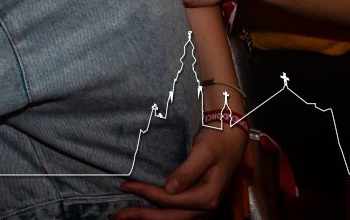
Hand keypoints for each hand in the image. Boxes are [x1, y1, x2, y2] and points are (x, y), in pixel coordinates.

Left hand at [116, 126, 246, 218]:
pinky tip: (145, 212)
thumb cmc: (217, 141)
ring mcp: (203, 208)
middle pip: (169, 216)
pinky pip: (176, 214)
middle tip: (118, 214)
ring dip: (149, 218)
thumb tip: (169, 189)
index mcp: (208, 196)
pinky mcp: (198, 203)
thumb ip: (187, 171)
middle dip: (143, 215)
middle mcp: (206, 207)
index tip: (126, 185)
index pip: (170, 199)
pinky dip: (160, 214)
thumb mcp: (203, 152)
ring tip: (126, 216)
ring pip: (172, 218)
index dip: (146, 193)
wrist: (231, 138)